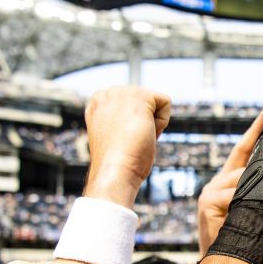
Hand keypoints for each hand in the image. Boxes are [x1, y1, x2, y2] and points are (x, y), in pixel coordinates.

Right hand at [82, 87, 171, 206]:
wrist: (115, 171)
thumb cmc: (115, 164)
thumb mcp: (113, 139)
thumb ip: (121, 124)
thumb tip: (135, 123)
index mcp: (97, 104)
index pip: (129, 108)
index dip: (131, 128)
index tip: (120, 142)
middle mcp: (106, 94)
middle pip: (143, 104)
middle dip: (142, 124)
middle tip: (129, 142)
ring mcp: (121, 92)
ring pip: (154, 104)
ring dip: (151, 125)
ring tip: (135, 138)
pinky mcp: (139, 95)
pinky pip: (165, 102)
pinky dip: (162, 122)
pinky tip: (145, 133)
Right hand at [205, 104, 262, 263]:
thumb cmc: (251, 246)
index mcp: (232, 185)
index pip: (245, 152)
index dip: (257, 132)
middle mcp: (218, 184)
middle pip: (248, 163)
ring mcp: (211, 191)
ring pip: (246, 178)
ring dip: (261, 192)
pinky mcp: (208, 201)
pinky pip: (237, 193)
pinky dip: (248, 202)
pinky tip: (249, 213)